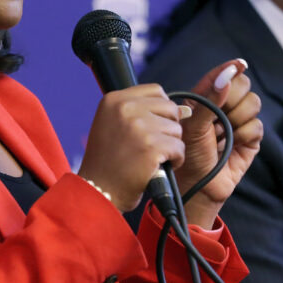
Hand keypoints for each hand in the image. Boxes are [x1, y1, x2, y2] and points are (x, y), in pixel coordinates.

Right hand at [78, 84, 184, 211]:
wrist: (97, 192)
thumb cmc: (107, 162)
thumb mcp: (113, 125)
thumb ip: (143, 112)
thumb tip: (186, 109)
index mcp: (114, 100)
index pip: (155, 90)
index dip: (161, 109)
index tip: (153, 125)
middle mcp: (126, 109)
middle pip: (170, 108)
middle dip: (168, 127)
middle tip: (152, 145)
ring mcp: (139, 127)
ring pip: (177, 130)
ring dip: (170, 146)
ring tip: (151, 158)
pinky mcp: (152, 147)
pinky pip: (179, 149)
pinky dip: (175, 160)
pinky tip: (157, 167)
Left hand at [173, 59, 262, 228]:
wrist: (198, 186)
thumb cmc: (187, 156)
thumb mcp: (192, 126)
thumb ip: (209, 100)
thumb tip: (226, 77)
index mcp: (204, 99)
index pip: (221, 76)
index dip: (230, 68)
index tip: (239, 65)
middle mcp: (223, 107)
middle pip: (243, 85)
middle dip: (234, 97)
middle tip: (220, 115)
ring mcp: (238, 121)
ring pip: (253, 103)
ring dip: (237, 118)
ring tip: (222, 135)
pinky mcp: (251, 138)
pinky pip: (258, 125)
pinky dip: (244, 134)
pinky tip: (232, 144)